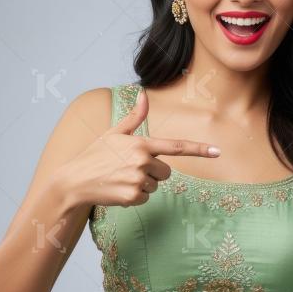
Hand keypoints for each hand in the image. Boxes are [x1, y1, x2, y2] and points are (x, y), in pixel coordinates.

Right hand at [61, 89, 221, 209]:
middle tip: (128, 168)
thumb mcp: (114, 132)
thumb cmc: (95, 154)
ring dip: (143, 184)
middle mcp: (142, 161)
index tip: (217, 151)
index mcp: (140, 143)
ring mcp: (137, 180)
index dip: (199, 149)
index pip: (176, 146)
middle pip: (167, 171)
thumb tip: (144, 93)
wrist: (74, 181)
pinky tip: (118, 190)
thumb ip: (135, 116)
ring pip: (156, 185)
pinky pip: (146, 198)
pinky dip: (134, 196)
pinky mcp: (132, 196)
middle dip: (152, 172)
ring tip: (121, 178)